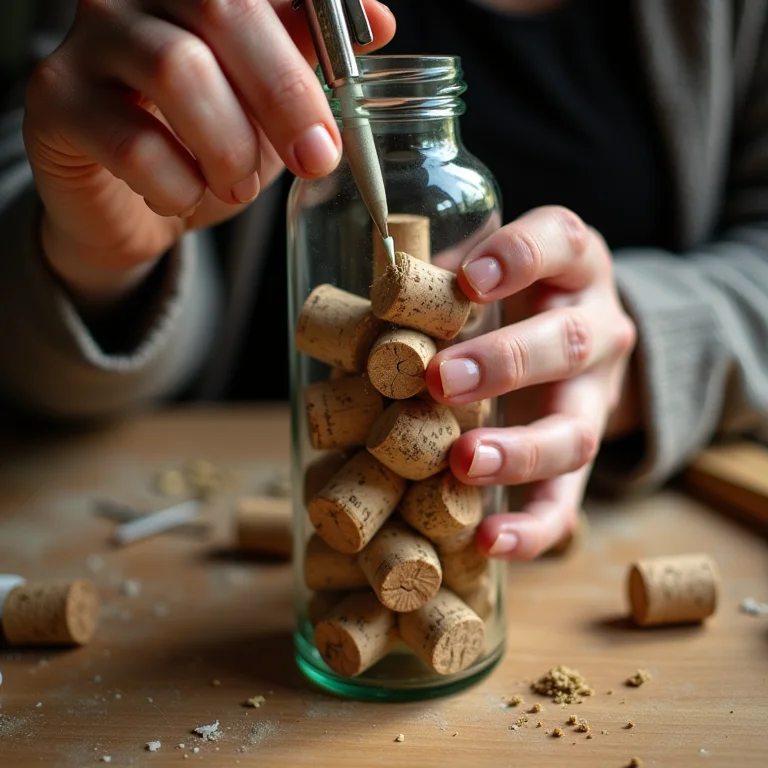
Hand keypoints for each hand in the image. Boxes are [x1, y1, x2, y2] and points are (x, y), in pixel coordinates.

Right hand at [23, 0, 394, 305]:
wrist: (138, 200)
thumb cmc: (209, 139)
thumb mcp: (269, 99)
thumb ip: (310, 53)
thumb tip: (379, 21)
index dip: (317, 21)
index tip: (348, 81)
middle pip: (222, 9)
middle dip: (286, 96)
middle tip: (316, 159)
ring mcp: (90, 39)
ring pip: (179, 71)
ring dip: (229, 147)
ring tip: (239, 188)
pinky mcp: (57, 99)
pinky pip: (133, 143)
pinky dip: (178, 186)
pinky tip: (184, 197)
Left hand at [425, 206, 637, 559]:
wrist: (583, 336)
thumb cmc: (516, 294)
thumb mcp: (489, 269)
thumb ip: (440, 281)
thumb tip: (358, 314)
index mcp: (571, 266)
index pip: (560, 242)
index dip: (520, 258)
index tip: (469, 279)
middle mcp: (597, 328)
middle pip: (568, 343)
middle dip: (504, 363)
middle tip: (442, 381)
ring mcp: (596, 400)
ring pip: (576, 430)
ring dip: (518, 450)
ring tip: (463, 462)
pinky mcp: (581, 457)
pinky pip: (568, 499)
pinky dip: (532, 527)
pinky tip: (489, 540)